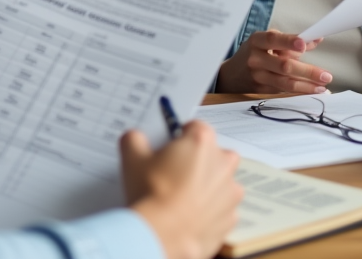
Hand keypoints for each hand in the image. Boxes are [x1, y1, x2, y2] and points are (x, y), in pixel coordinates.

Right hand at [121, 121, 242, 258]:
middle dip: (198, 160)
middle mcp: (222, 163)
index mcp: (201, 142)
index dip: (180, 136)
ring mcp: (230, 192)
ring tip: (181, 198)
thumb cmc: (150, 194)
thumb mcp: (131, 158)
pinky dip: (209, 211)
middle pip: (213, 153)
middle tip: (175, 173)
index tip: (169, 148)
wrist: (160, 235)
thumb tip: (135, 138)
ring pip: (220, 182)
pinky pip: (221, 209)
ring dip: (206, 186)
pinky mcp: (230, 218)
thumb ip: (135, 139)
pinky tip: (189, 216)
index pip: (195, 127)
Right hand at [215, 29, 328, 93]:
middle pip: (284, 65)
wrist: (231, 74)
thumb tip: (316, 39)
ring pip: (285, 82)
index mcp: (257, 41)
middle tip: (326, 76)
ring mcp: (257, 76)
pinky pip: (283, 92)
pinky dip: (299, 92)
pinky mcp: (260, 90)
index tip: (303, 45)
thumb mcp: (268, 42)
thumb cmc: (255, 53)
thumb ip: (291, 41)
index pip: (273, 39)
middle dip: (307, 71)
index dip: (288, 42)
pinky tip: (312, 92)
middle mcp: (255, 58)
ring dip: (306, 86)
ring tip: (323, 87)